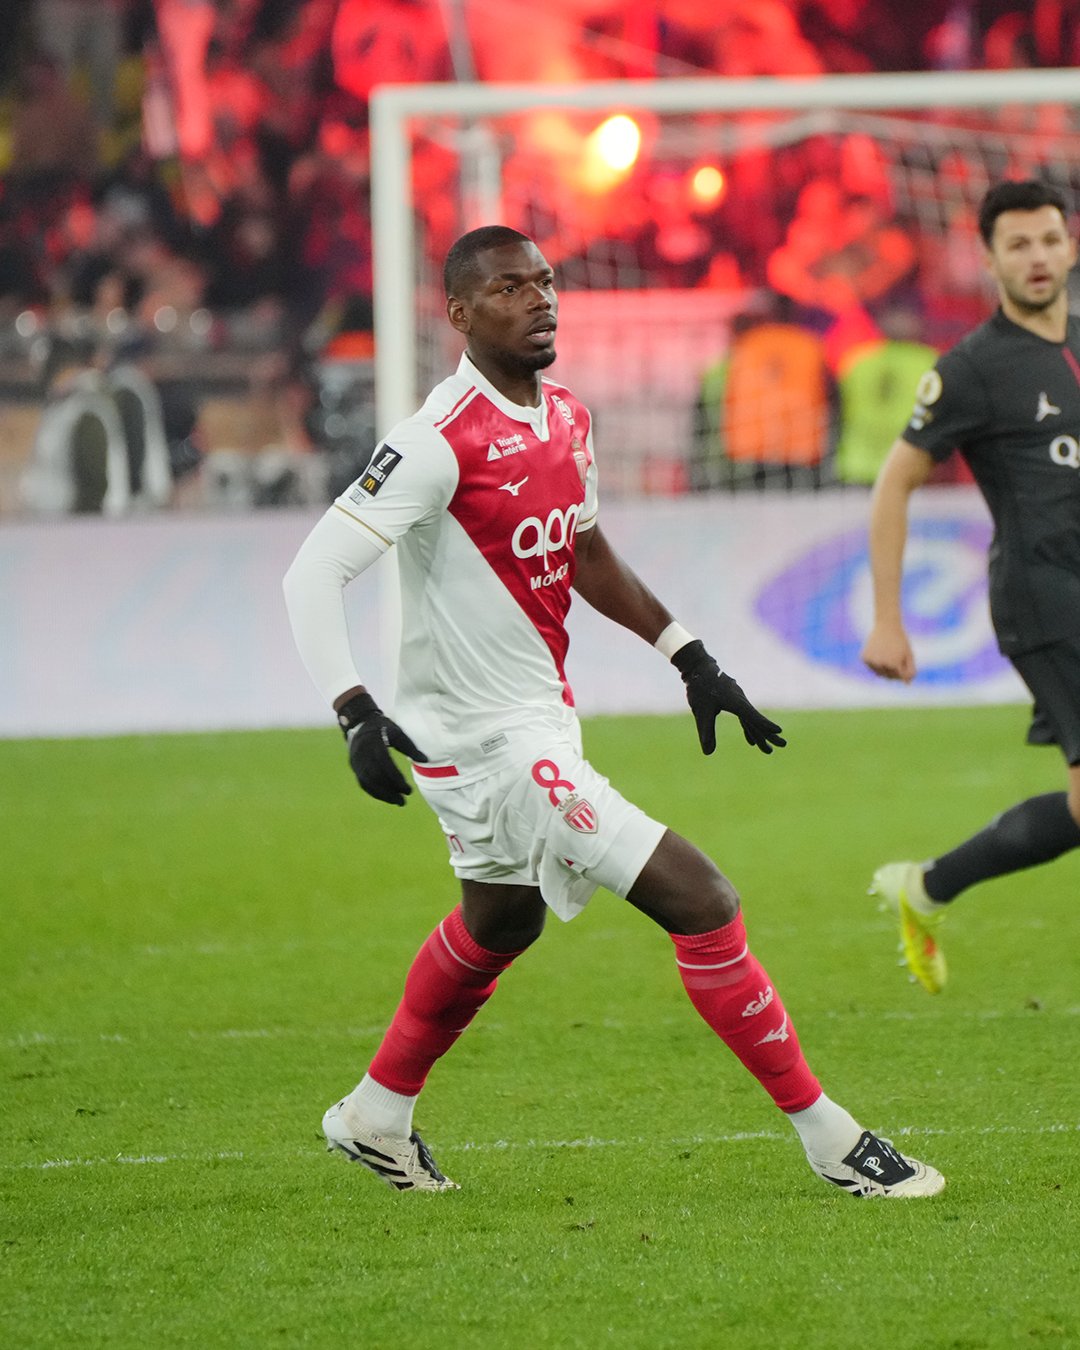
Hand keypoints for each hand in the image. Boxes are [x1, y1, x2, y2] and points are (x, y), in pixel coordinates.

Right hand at [336, 692, 428, 805]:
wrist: (360, 722)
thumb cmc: (383, 727)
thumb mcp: (397, 732)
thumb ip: (410, 746)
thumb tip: (425, 760)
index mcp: (374, 744)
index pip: (386, 766)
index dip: (397, 780)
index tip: (408, 791)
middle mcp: (363, 754)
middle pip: (376, 777)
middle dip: (390, 791)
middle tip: (403, 801)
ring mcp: (356, 761)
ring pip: (368, 782)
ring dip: (383, 794)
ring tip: (397, 802)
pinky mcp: (354, 766)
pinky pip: (363, 782)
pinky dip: (374, 792)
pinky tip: (386, 797)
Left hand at [671, 640, 785, 754]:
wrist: (699, 667)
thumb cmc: (700, 688)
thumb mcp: (701, 711)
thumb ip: (706, 731)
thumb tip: (708, 753)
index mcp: (735, 701)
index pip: (752, 716)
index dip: (765, 724)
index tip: (778, 731)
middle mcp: (741, 700)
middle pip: (757, 720)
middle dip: (768, 734)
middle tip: (782, 745)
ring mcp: (739, 700)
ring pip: (752, 720)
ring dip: (759, 735)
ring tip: (768, 750)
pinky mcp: (734, 701)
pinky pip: (745, 717)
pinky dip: (749, 728)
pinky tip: (751, 740)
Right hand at [861, 621, 915, 682]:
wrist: (886, 625)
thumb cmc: (900, 640)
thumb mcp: (909, 655)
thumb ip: (911, 670)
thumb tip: (907, 684)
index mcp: (894, 664)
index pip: (900, 677)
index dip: (904, 671)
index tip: (905, 661)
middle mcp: (881, 664)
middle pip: (888, 677)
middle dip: (894, 671)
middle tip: (896, 658)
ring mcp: (871, 661)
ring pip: (879, 673)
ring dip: (884, 668)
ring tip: (888, 655)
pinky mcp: (864, 658)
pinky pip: (871, 667)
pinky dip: (876, 663)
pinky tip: (879, 652)